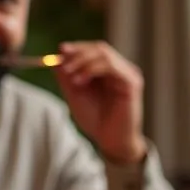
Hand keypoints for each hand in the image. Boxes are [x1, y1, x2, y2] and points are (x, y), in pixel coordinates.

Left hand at [56, 41, 145, 163]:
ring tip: (72, 77)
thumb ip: (67, 78)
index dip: (78, 47)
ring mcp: (128, 74)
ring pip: (105, 54)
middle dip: (79, 53)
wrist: (111, 141)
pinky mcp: (132, 83)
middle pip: (100, 48)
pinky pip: (112, 66)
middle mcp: (120, 69)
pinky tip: (81, 80)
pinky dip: (93, 69)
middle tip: (63, 63)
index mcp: (109, 71)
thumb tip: (57, 57)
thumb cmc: (96, 121)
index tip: (61, 49)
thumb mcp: (75, 96)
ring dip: (84, 61)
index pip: (94, 50)